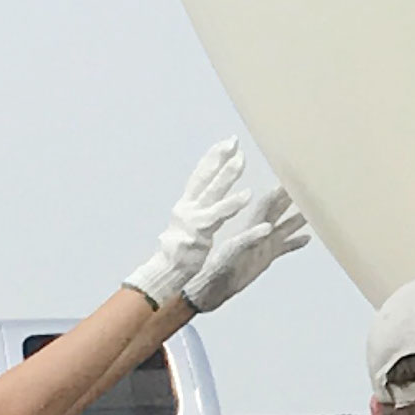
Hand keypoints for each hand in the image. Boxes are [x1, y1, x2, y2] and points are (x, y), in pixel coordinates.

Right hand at [127, 140, 246, 306]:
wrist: (166, 273)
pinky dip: (233, 204)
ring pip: (213, 193)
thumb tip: (201, 198)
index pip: (200, 176)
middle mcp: (187, 208)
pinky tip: (248, 195)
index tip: (226, 142)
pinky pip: (219, 215)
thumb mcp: (187, 225)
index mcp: (186, 205)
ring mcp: (192, 220)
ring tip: (241, 160)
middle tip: (233, 141)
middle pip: (205, 178)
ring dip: (227, 175)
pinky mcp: (198, 234)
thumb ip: (197, 210)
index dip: (213, 158)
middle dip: (219, 158)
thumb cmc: (179, 252)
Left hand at [180, 174, 309, 315]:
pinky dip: (294, 243)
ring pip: (284, 228)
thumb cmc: (219, 269)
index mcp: (250, 229)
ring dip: (297, 219)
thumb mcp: (234, 252)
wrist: (213, 286)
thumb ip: (251, 239)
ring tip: (312, 210)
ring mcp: (263, 245)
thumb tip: (268, 228)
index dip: (278, 193)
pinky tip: (306, 238)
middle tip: (306, 187)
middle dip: (290, 199)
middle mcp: (259, 234)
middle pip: (277, 211)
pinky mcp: (265, 257)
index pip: (267, 205)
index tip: (290, 181)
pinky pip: (283, 247)